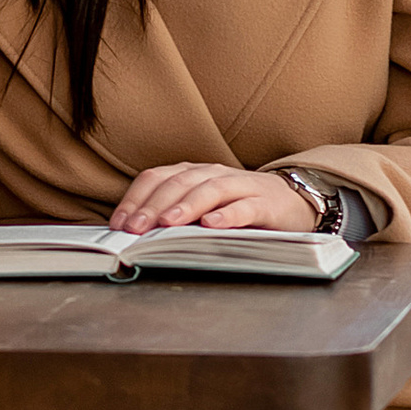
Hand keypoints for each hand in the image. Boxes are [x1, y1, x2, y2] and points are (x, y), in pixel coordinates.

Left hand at [107, 162, 316, 235]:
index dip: (135, 199)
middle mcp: (213, 174)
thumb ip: (174, 216)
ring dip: (186, 207)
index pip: (156, 178)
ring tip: (168, 224)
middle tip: (136, 229)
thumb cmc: (238, 207)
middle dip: (153, 207)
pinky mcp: (265, 203)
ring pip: (209, 190)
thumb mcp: (202, 208)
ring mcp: (240, 186)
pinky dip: (228, 215)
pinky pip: (245, 207)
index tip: (118, 224)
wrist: (292, 201)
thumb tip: (134, 235)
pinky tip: (213, 225)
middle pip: (178, 184)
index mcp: (192, 174)